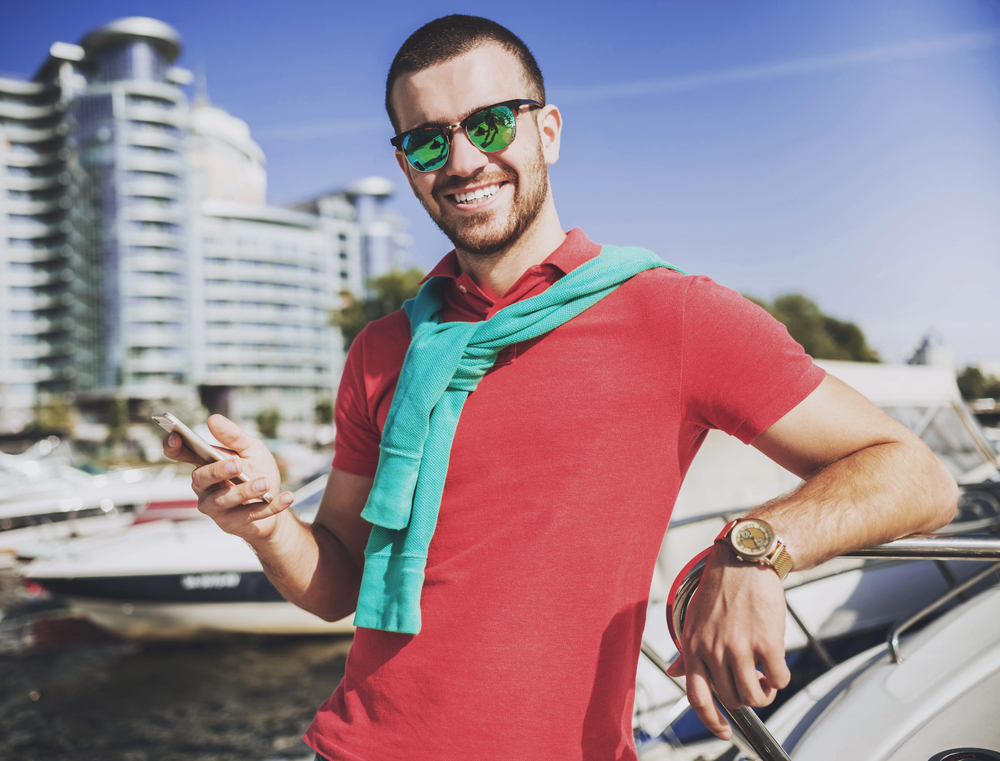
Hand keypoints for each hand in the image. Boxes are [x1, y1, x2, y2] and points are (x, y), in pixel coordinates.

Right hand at [162, 414, 294, 541]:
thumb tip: (213, 419)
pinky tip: (287, 496)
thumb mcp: (252, 449)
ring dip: (245, 491)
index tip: (176, 435)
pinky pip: (251, 516)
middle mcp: (205, 488)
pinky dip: (271, 506)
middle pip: (201, 479)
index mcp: (205, 465)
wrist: (274, 502)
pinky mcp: (233, 524)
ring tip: (264, 483)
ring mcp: (216, 508)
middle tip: (237, 464)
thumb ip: (234, 437)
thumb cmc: (257, 472)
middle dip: (218, 471)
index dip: (173, 446)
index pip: (181, 454)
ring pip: (223, 501)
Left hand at [666, 544, 790, 739]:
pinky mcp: (766, 642)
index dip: (711, 721)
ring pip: (755, 696)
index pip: (697, 697)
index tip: (723, 733)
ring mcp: (740, 647)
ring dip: (765, 694)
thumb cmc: (719, 590)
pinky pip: (779, 679)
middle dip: (745, 699)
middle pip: (731, 699)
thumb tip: (673, 672)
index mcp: (693, 646)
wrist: (744, 561)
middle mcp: (714, 650)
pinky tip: (777, 664)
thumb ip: (687, 650)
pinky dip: (781, 678)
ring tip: (766, 678)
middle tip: (753, 684)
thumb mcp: (694, 619)